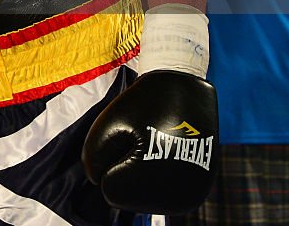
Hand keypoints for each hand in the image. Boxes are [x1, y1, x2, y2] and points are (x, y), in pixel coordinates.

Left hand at [82, 70, 218, 213]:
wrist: (185, 89)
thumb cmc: (143, 103)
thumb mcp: (106, 124)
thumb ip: (92, 158)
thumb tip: (97, 180)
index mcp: (153, 184)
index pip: (109, 189)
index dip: (112, 159)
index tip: (132, 136)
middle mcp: (177, 200)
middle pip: (127, 194)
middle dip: (126, 167)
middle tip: (145, 137)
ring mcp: (190, 198)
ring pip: (142, 195)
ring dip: (141, 172)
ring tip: (157, 142)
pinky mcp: (196, 192)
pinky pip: (159, 193)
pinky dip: (156, 174)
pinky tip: (167, 150)